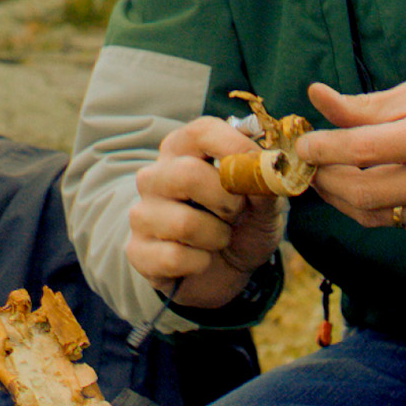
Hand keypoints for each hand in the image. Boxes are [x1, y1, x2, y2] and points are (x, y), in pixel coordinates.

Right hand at [125, 116, 285, 308]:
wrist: (226, 273)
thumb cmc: (242, 226)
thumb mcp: (264, 206)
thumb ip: (265, 187)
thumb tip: (269, 171)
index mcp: (185, 151)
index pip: (202, 132)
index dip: (234, 146)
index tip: (258, 166)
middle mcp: (156, 176)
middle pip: (187, 174)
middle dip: (226, 201)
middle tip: (236, 214)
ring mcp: (142, 213)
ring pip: (184, 223)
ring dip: (216, 238)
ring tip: (218, 239)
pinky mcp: (137, 250)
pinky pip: (173, 258)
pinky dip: (199, 264)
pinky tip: (200, 261)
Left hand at [295, 81, 405, 237]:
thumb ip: (362, 106)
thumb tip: (316, 96)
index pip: (365, 150)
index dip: (325, 149)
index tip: (305, 143)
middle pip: (365, 192)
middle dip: (326, 180)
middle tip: (311, 165)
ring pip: (376, 215)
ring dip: (342, 198)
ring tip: (330, 176)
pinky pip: (398, 224)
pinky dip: (373, 208)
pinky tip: (366, 188)